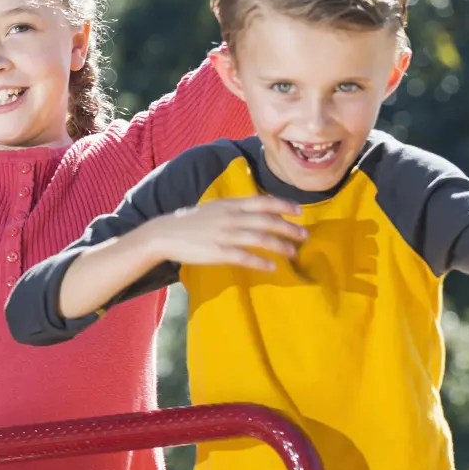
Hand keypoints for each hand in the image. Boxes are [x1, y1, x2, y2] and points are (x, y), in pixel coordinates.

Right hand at [141, 196, 306, 270]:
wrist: (164, 234)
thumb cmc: (191, 222)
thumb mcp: (214, 208)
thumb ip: (235, 208)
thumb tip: (259, 211)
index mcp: (230, 205)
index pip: (263, 202)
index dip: (284, 205)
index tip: (299, 211)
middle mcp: (230, 218)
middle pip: (267, 221)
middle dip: (289, 229)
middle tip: (304, 236)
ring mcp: (224, 235)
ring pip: (260, 239)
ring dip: (280, 246)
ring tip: (293, 252)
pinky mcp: (217, 252)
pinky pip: (244, 257)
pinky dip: (260, 262)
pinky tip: (272, 267)